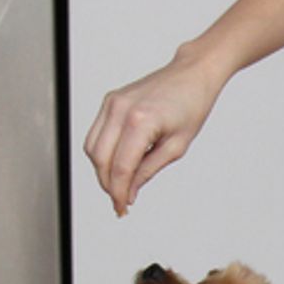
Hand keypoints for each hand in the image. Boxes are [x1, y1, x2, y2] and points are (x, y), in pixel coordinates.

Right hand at [84, 48, 223, 215]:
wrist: (191, 75)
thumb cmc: (191, 106)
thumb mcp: (177, 146)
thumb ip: (149, 170)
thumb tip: (130, 191)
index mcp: (141, 121)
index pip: (121, 167)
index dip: (120, 192)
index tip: (122, 208)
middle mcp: (120, 110)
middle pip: (100, 159)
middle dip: (108, 185)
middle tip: (121, 202)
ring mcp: (112, 103)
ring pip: (92, 147)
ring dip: (102, 171)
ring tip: (120, 186)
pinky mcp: (110, 101)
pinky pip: (97, 134)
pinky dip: (103, 153)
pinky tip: (118, 165)